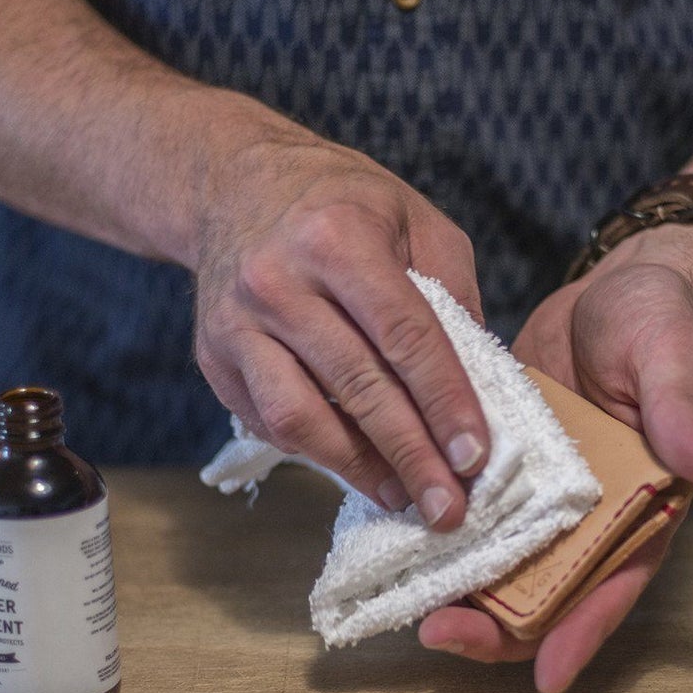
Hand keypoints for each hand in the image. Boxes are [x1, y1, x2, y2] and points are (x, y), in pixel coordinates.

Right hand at [192, 111, 489, 529]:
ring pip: (300, 416)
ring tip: (403, 497)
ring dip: (358, 467)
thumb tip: (479, 380)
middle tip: (449, 507)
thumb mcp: (413, 216)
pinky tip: (357, 466)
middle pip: (357, 385)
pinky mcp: (213, 357)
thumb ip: (452, 289)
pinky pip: (270, 421)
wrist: (232, 186)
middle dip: (410, 454)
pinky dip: (317, 452)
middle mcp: (277, 280)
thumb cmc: (341, 204)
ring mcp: (236, 323)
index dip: (443, 400)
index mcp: (337, 237)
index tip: (475, 455)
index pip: (403, 334)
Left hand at [416, 226, 692, 692]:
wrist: (618, 284)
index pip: (614, 586)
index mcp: (640, 509)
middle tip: (439, 634)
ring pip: (496, 564)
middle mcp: (587, 518)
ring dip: (456, 590)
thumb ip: (683, 415)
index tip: (548, 682)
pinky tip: (388, 544)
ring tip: (404, 604)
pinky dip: (435, 532)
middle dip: (495, 628)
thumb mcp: (670, 360)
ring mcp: (539, 498)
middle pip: (543, 595)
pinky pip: (468, 513)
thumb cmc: (660, 323)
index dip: (582, 634)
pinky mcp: (500, 467)